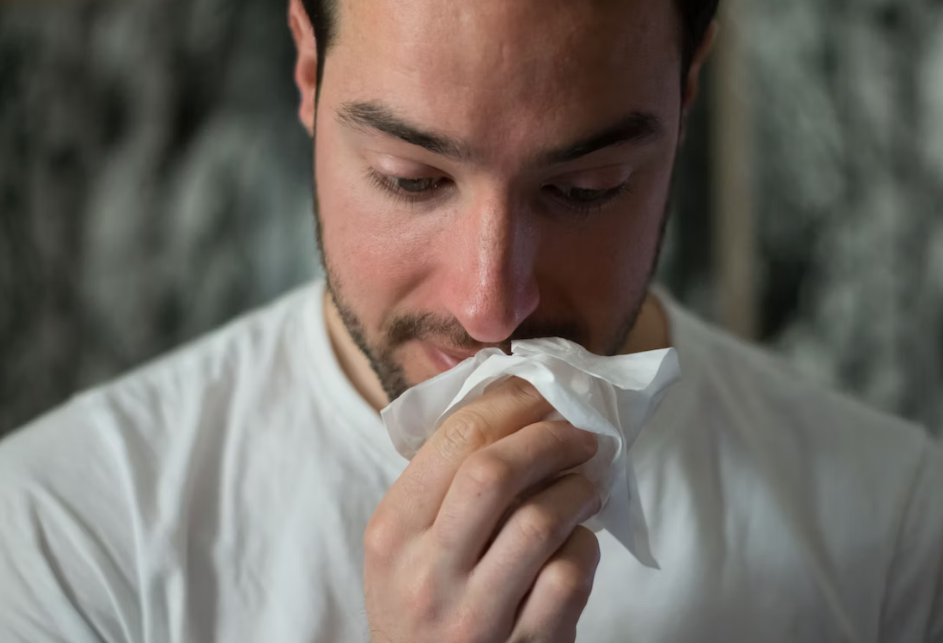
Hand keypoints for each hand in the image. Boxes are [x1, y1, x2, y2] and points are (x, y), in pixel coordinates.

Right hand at [364, 378, 601, 642]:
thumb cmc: (422, 606)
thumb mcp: (404, 547)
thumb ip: (442, 486)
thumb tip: (516, 409)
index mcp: (393, 531)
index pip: (455, 438)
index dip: (512, 403)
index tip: (543, 393)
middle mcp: (426, 572)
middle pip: (495, 471)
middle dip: (549, 438)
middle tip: (579, 434)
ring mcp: (475, 615)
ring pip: (540, 521)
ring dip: (578, 489)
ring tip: (588, 482)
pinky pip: (570, 575)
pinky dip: (585, 546)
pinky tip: (579, 541)